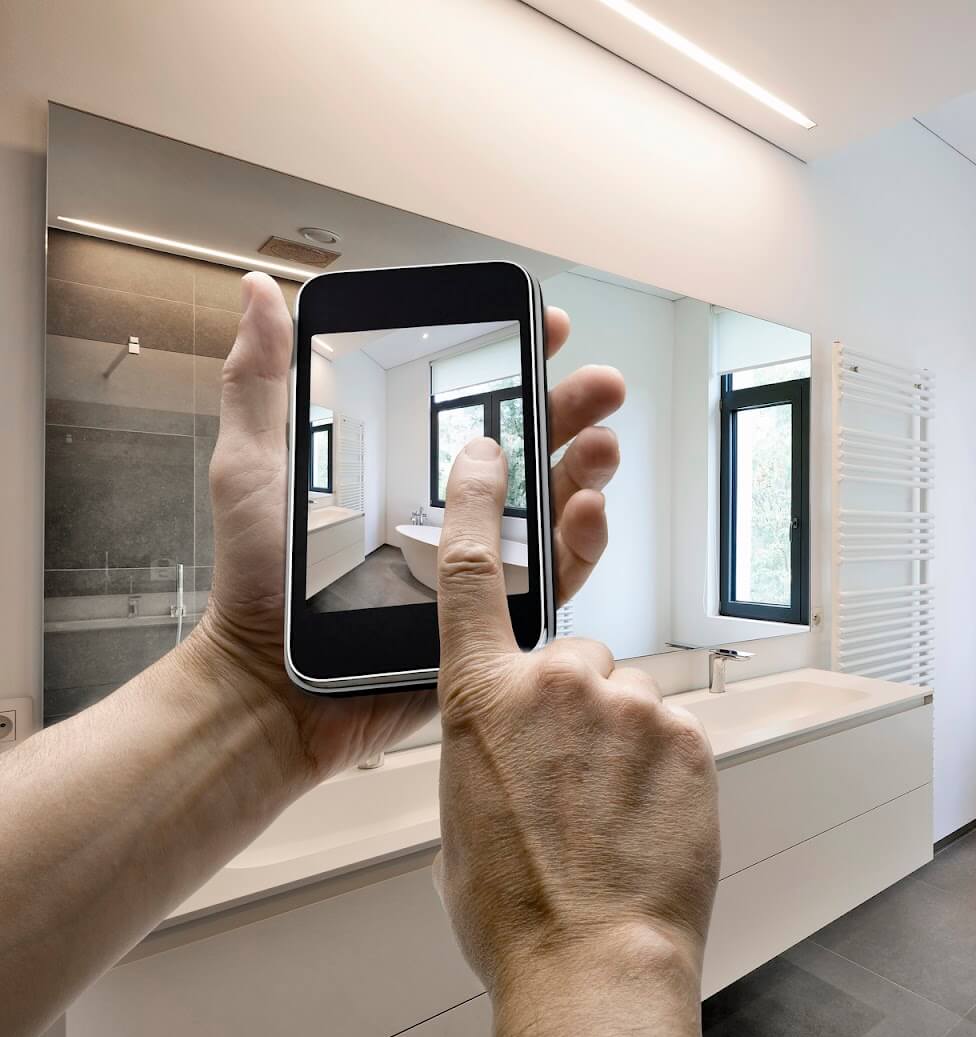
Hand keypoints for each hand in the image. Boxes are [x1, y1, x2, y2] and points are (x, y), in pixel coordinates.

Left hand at [183, 273, 624, 783]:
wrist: (272, 683)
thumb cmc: (258, 582)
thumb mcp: (253, 465)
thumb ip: (261, 380)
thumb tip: (259, 294)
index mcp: (412, 465)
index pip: (479, 400)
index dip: (521, 358)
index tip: (547, 326)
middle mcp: (458, 507)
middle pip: (535, 445)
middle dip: (576, 408)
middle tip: (602, 387)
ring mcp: (485, 560)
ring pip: (558, 504)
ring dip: (589, 467)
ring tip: (600, 445)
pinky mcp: (501, 615)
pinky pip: (557, 576)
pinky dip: (582, 542)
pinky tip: (585, 512)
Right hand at [431, 438, 719, 1036]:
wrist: (593, 961)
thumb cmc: (515, 909)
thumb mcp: (461, 818)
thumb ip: (483, 751)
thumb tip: (505, 746)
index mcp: (479, 700)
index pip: (467, 573)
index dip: (476, 499)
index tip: (491, 446)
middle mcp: (555, 684)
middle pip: (574, 658)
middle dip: (574, 705)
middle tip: (571, 779)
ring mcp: (629, 705)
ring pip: (628, 700)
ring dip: (621, 742)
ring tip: (610, 813)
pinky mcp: (688, 732)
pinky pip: (673, 730)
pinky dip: (663, 766)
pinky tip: (646, 817)